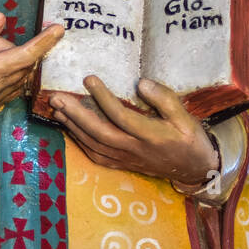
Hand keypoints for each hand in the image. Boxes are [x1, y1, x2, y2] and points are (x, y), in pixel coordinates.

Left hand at [49, 76, 217, 185]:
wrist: (192, 169)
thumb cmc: (189, 139)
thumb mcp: (185, 117)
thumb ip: (165, 99)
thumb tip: (141, 83)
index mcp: (151, 135)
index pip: (121, 115)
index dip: (103, 97)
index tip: (88, 79)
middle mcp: (133, 148)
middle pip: (99, 131)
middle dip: (75, 114)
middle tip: (57, 97)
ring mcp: (124, 158)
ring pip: (93, 143)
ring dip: (72, 126)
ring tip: (56, 108)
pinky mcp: (120, 164)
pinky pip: (94, 154)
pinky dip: (78, 141)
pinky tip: (67, 127)